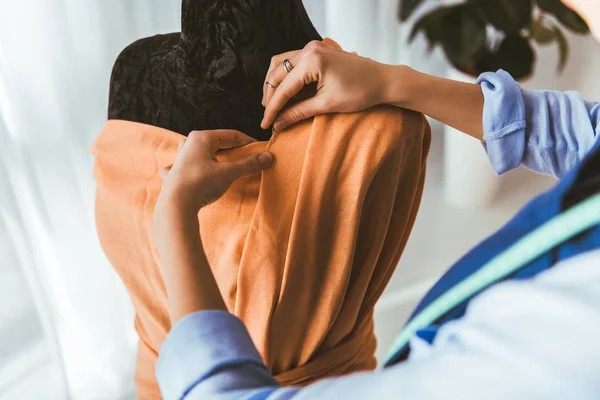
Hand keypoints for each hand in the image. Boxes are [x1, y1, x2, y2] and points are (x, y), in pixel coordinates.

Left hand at [156, 130, 272, 214]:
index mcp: (202, 138)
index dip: (248, 143)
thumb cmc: (201, 183)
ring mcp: (180, 158)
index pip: (232, 135)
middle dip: (232, 150)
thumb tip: (267, 157)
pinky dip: (193, 167)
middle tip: (246, 160)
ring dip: (212, 156)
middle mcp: (189, 143)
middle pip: (217, 143)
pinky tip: (193, 171)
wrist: (176, 205)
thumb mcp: (229, 173)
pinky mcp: (174, 173)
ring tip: (222, 163)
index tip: (260, 152)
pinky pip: (186, 165)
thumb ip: (248, 164)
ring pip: (200, 151)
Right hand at [261, 40, 397, 130]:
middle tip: (267, 116)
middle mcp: (309, 49)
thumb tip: (278, 124)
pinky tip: (284, 91)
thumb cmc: (360, 92)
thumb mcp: (326, 105)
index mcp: (312, 61)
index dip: (272, 109)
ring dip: (274, 84)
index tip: (265, 125)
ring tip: (272, 104)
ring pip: (281, 64)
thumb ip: (299, 113)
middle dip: (270, 96)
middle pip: (277, 72)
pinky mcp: (317, 50)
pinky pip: (292, 61)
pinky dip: (285, 76)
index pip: (284, 88)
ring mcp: (313, 47)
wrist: (383, 80)